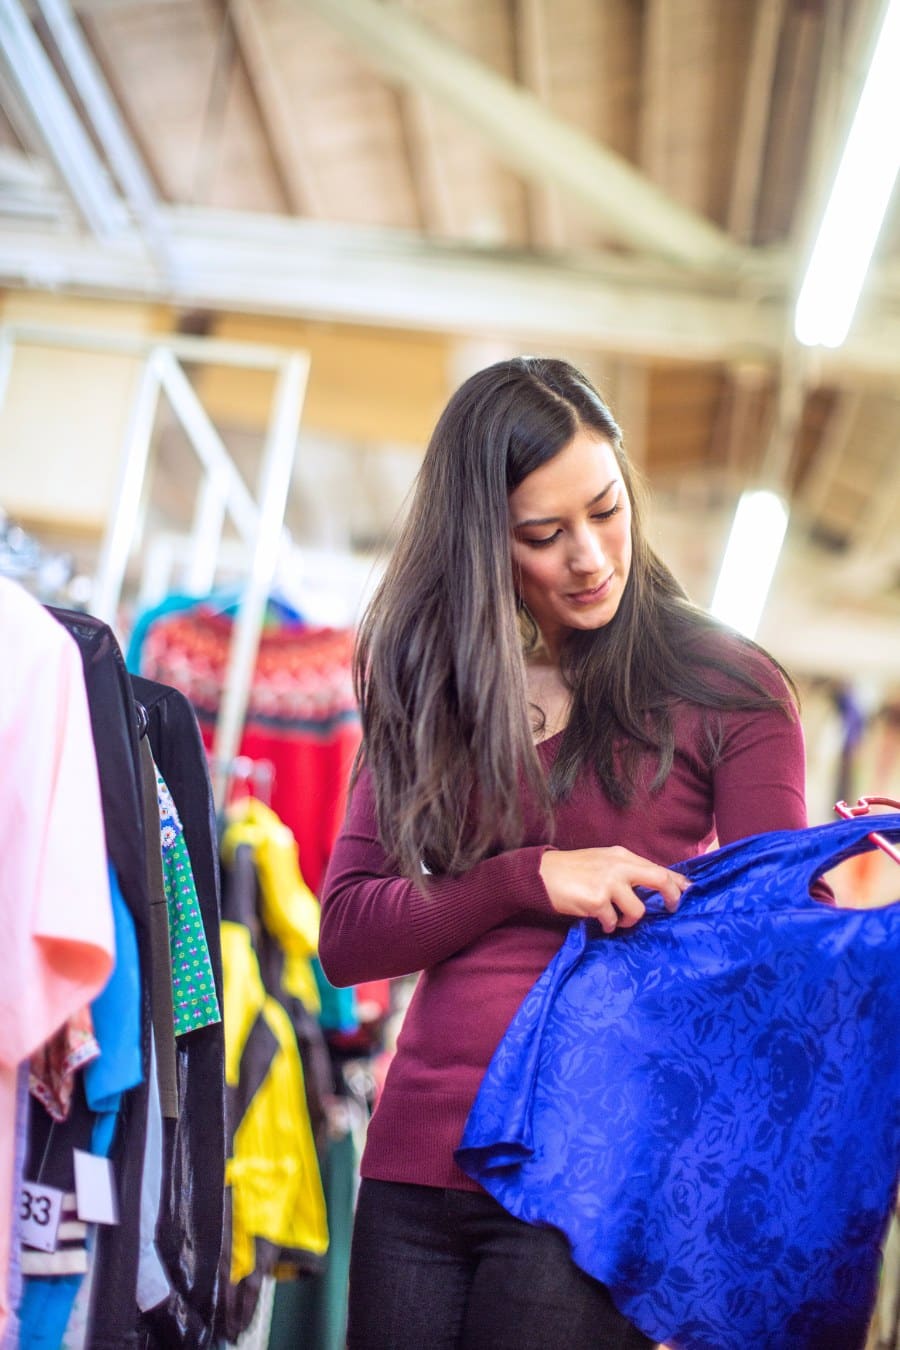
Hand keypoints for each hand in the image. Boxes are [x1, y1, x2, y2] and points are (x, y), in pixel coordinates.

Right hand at [539, 846, 689, 933]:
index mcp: (622, 855)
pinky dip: (608, 925)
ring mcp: (608, 882)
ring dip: (629, 921)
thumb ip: (626, 871)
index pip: (658, 867)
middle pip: (659, 879)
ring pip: (638, 910)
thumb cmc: (572, 870)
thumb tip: (653, 887)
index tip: (687, 892)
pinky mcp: (596, 900)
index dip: (677, 881)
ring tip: (616, 920)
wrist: (541, 874)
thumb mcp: (603, 862)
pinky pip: (613, 921)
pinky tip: (599, 920)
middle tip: (672, 909)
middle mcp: (619, 865)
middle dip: (671, 897)